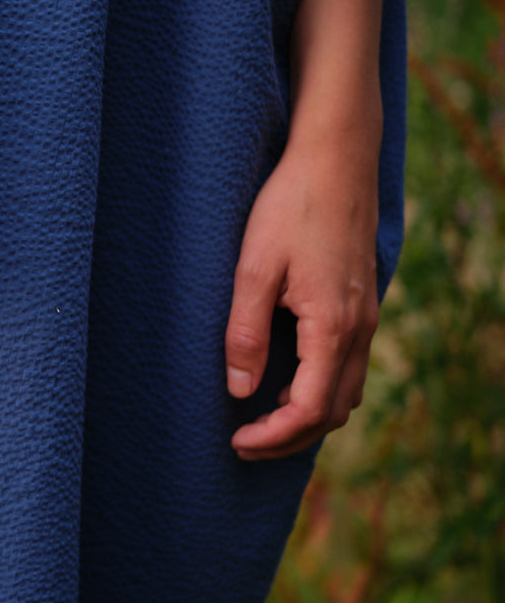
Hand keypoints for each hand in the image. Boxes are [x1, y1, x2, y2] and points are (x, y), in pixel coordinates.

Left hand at [224, 137, 378, 458]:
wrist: (335, 160)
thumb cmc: (289, 206)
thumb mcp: (253, 267)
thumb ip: (245, 331)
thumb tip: (240, 390)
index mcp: (333, 325)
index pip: (311, 408)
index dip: (274, 435)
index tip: (237, 441)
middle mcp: (359, 328)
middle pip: (334, 411)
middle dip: (290, 437)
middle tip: (243, 443)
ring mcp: (366, 316)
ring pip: (347, 391)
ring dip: (308, 416)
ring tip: (261, 420)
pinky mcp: (361, 303)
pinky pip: (349, 366)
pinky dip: (321, 389)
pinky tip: (286, 382)